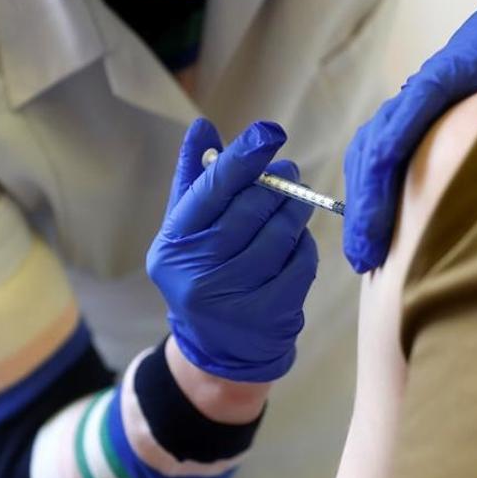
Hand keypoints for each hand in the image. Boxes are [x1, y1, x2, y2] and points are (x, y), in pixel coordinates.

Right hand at [148, 118, 317, 382]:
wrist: (218, 349)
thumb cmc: (204, 270)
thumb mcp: (188, 229)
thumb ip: (196, 179)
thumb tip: (202, 128)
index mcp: (173, 244)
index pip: (212, 189)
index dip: (244, 157)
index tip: (270, 132)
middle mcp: (196, 274)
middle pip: (251, 209)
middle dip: (277, 184)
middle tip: (290, 172)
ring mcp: (232, 299)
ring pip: (280, 234)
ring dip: (294, 212)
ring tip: (295, 203)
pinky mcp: (267, 316)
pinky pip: (299, 263)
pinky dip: (303, 246)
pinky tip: (296, 244)